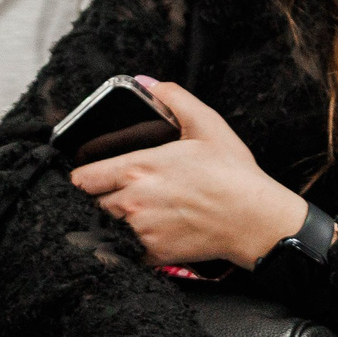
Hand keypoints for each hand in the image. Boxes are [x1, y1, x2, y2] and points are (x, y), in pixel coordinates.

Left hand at [69, 79, 304, 267]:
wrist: (254, 219)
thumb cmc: (232, 172)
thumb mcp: (207, 124)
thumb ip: (173, 98)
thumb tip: (147, 82)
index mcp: (138, 168)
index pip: (83, 179)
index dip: (83, 176)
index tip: (91, 175)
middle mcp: (132, 202)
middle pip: (92, 203)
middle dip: (101, 197)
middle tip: (119, 191)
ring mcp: (141, 231)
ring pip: (107, 227)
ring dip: (114, 220)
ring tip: (135, 212)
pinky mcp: (154, 254)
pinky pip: (126, 251)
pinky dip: (131, 244)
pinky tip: (150, 232)